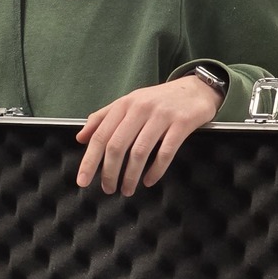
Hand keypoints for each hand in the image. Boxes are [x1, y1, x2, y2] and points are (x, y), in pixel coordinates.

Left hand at [76, 77, 221, 195]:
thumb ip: (102, 118)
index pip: (100, 136)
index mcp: (123, 105)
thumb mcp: (128, 103)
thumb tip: (80, 138)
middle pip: (116, 146)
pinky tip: (149, 181)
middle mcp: (139, 109)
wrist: (197, 88)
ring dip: (130, 176)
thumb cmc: (158, 100)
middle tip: (107, 189)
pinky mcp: (182, 124)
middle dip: (109, 172)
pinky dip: (156, 170)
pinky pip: (166, 152)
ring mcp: (161, 116)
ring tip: (127, 190)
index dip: (89, 160)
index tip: (82, 180)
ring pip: (139, 152)